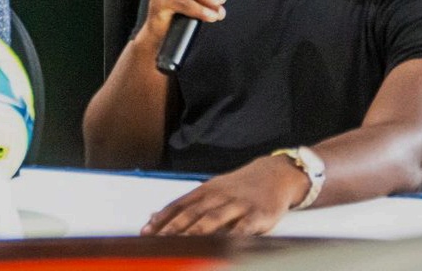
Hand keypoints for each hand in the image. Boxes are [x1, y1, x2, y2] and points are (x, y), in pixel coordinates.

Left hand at [140, 155, 309, 235]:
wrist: (276, 174)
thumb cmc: (240, 186)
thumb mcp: (214, 189)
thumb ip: (187, 204)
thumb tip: (154, 216)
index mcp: (208, 189)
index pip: (181, 204)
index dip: (163, 219)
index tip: (145, 233)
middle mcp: (221, 195)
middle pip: (194, 213)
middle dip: (174, 229)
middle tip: (157, 244)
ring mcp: (239, 204)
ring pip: (214, 219)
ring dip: (196, 233)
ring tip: (181, 246)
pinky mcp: (258, 215)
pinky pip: (242, 229)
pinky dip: (230, 238)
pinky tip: (222, 247)